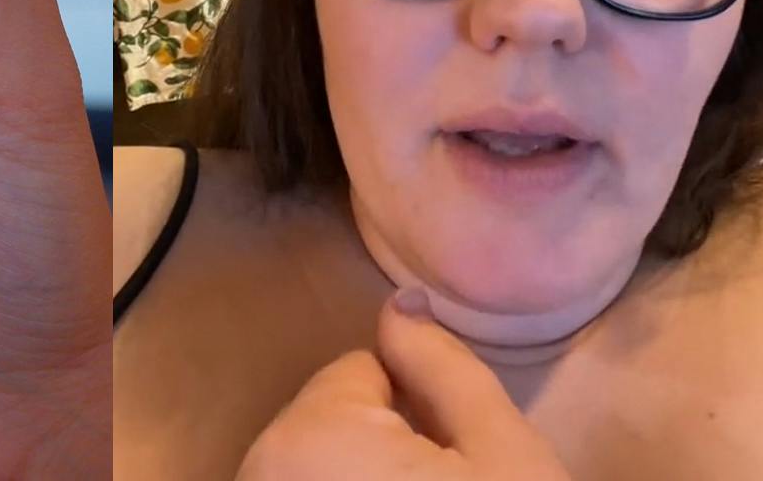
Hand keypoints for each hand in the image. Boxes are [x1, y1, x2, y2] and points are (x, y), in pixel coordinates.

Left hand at [236, 290, 572, 480]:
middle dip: (386, 441)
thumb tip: (404, 300)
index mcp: (308, 433)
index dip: (420, 408)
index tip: (457, 455)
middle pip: (333, 418)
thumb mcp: (505, 456)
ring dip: (361, 472)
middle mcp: (257, 465)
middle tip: (446, 479)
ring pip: (316, 460)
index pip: (359, 372)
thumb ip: (446, 370)